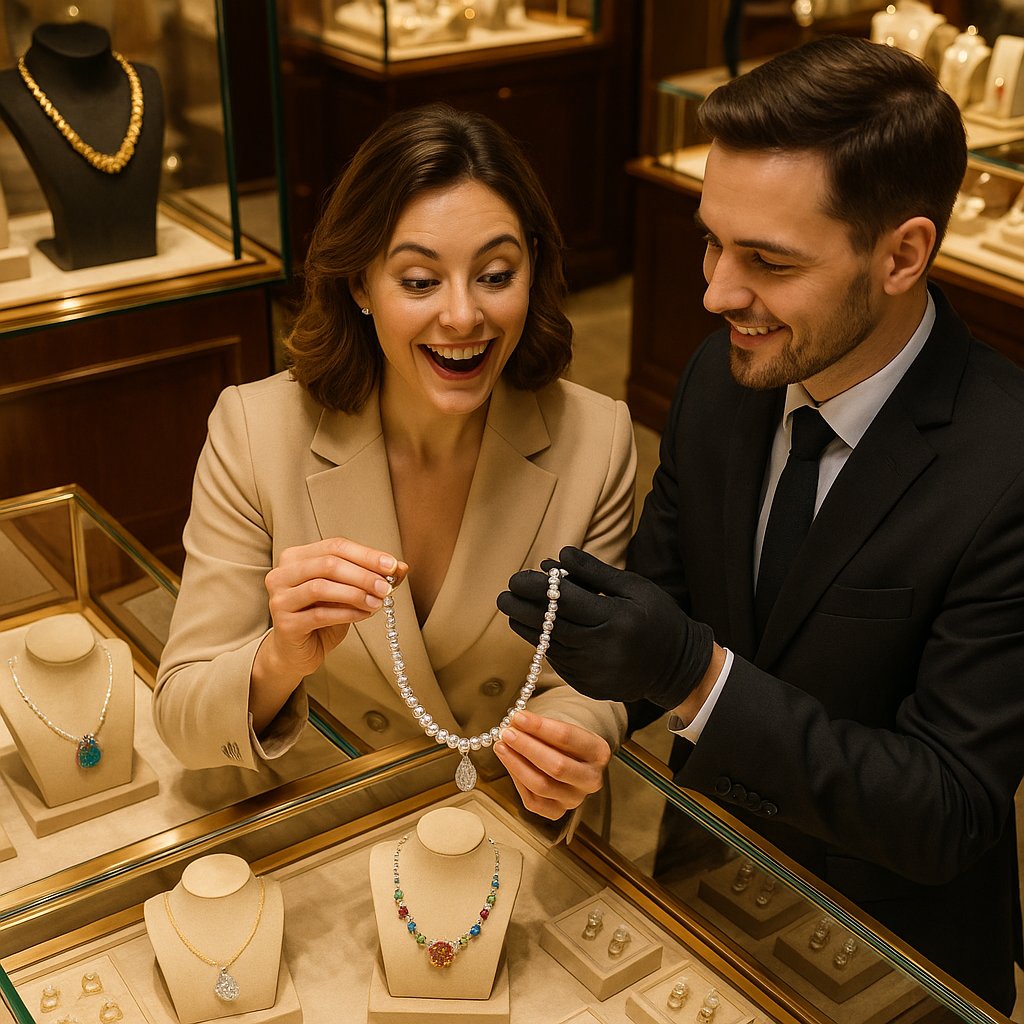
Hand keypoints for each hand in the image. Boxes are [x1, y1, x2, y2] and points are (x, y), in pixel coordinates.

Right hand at [260, 537, 408, 682]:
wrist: (296, 652)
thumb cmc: (321, 616)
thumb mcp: (347, 593)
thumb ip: (370, 577)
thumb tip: (401, 567)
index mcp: (296, 557)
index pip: (335, 546)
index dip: (366, 554)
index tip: (393, 565)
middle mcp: (282, 574)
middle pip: (328, 564)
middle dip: (363, 574)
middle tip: (387, 587)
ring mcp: (279, 599)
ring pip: (321, 587)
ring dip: (356, 593)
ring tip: (378, 603)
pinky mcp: (284, 624)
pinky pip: (320, 614)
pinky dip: (347, 613)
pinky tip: (365, 615)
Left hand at [493, 710, 609, 818]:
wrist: (573, 759)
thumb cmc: (565, 741)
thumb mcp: (561, 726)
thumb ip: (541, 726)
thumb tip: (514, 723)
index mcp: (598, 752)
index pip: (567, 738)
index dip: (539, 727)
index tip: (518, 717)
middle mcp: (590, 778)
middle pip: (556, 766)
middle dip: (527, 748)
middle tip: (507, 733)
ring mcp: (575, 798)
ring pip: (542, 786)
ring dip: (517, 764)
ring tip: (502, 747)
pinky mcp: (558, 811)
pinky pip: (533, 801)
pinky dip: (517, 781)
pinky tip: (508, 763)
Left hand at [497, 546, 713, 708]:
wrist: (677, 667)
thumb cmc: (657, 618)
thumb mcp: (634, 587)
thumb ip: (595, 572)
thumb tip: (558, 557)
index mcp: (616, 619)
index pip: (564, 601)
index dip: (536, 588)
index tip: (516, 578)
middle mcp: (602, 648)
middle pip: (550, 626)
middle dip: (522, 609)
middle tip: (503, 595)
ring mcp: (594, 672)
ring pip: (550, 646)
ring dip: (527, 627)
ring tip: (512, 610)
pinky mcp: (589, 687)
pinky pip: (559, 662)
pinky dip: (546, 645)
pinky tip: (536, 631)